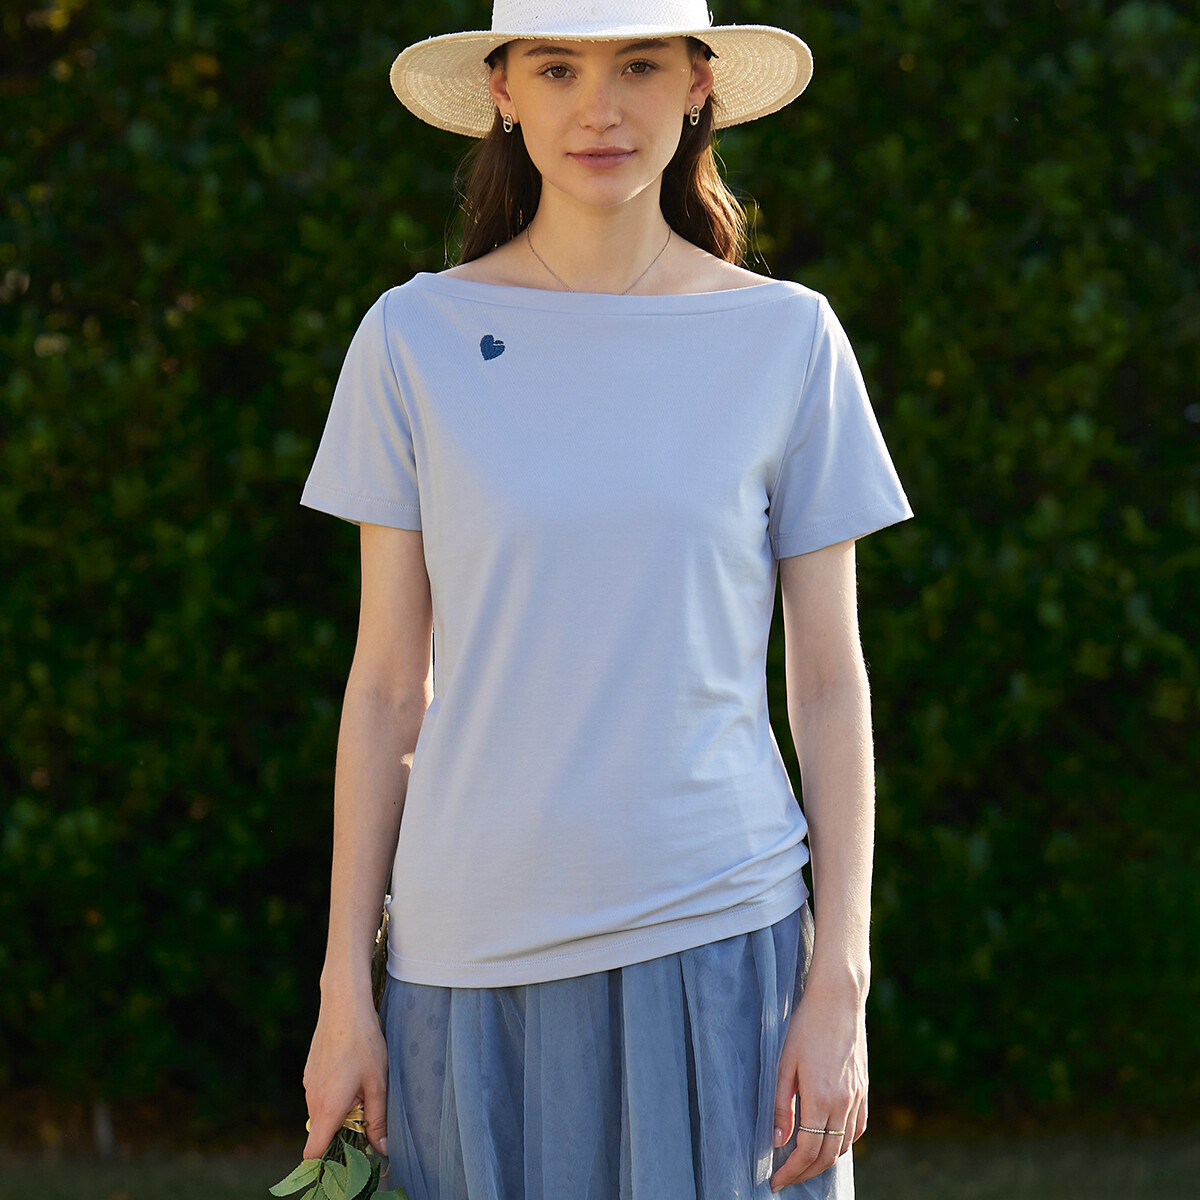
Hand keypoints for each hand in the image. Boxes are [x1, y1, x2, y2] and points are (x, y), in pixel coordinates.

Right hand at [302, 988, 389, 1160]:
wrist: (343, 1004)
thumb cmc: (363, 1042)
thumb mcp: (378, 1082)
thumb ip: (378, 1119)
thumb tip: (382, 1149)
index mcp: (327, 1107)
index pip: (313, 1153)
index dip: (326, 1162)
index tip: (347, 1158)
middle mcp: (312, 1099)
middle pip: (321, 1133)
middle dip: (341, 1133)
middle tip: (366, 1117)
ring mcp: (309, 1084)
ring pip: (321, 1112)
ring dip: (339, 1111)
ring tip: (362, 1088)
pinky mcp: (310, 1071)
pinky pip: (320, 1094)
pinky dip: (333, 1094)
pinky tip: (351, 1073)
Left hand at [768, 976, 867, 1192]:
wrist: (838, 1001)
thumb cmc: (805, 1028)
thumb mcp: (784, 1063)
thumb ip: (780, 1105)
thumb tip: (777, 1141)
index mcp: (820, 1098)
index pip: (807, 1151)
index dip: (791, 1171)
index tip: (775, 1181)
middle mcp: (843, 1103)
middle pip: (827, 1155)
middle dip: (805, 1173)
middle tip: (786, 1179)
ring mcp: (857, 1097)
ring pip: (844, 1146)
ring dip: (824, 1161)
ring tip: (804, 1164)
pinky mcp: (863, 1090)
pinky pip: (857, 1129)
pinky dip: (843, 1144)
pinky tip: (830, 1142)